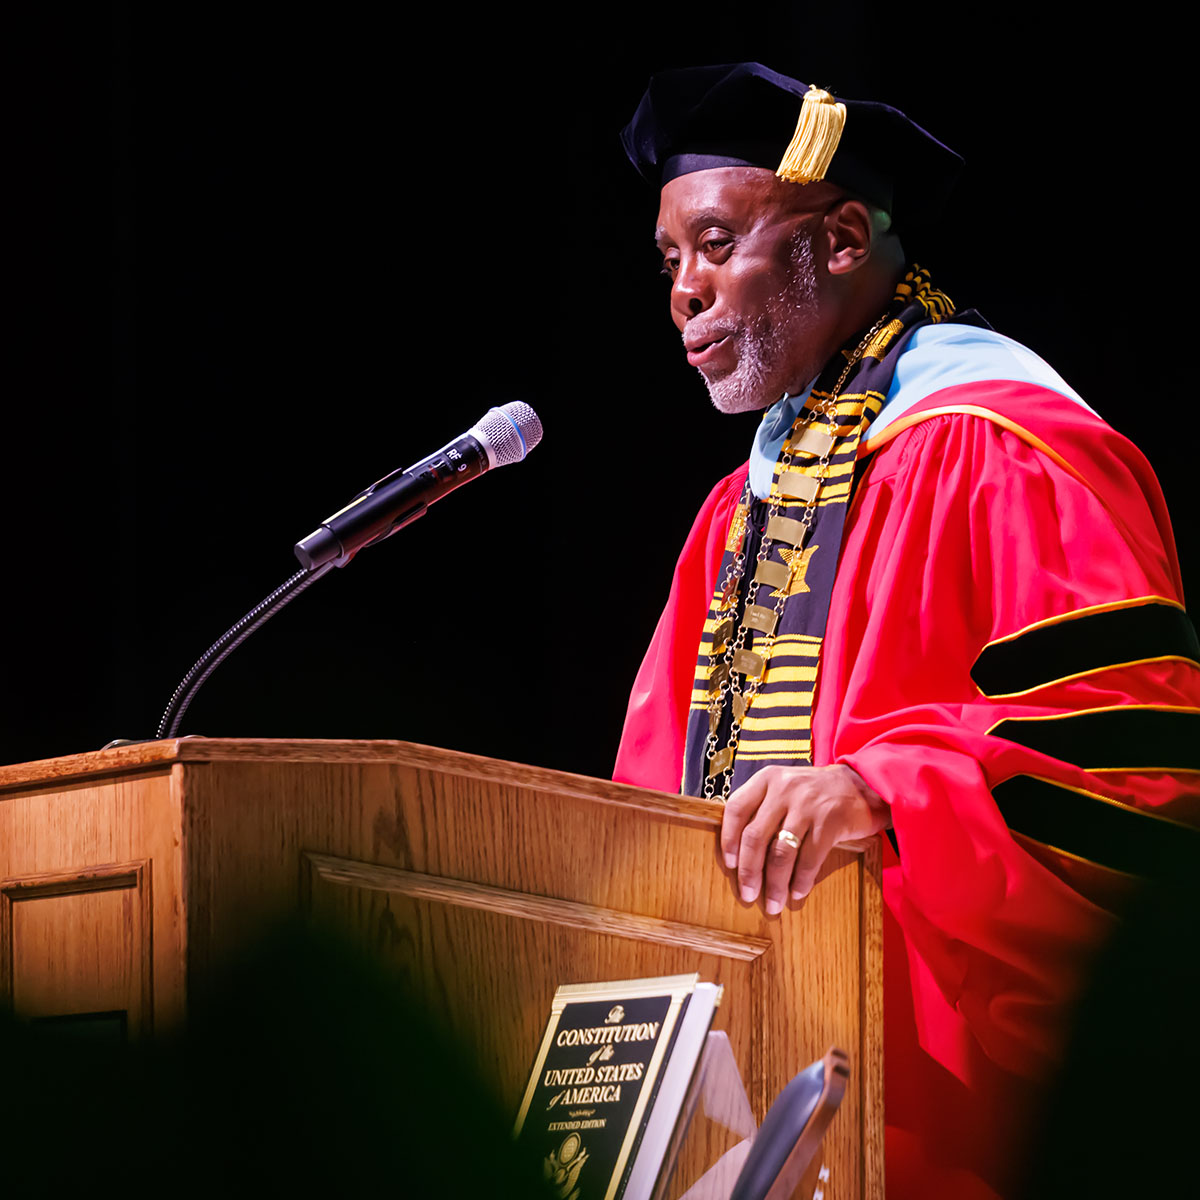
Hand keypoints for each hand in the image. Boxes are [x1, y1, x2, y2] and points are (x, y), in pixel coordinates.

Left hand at [720, 764, 889, 914]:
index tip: (729, 865)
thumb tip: (739, 852)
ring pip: (781, 852)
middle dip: (749, 871)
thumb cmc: (814, 793)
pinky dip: (801, 880)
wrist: (860, 785)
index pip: (736, 809)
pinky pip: (809, 859)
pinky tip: (797, 892)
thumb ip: (762, 808)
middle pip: (755, 836)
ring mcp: (807, 805)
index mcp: (767, 779)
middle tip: (748, 894)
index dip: (728, 839)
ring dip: (775, 884)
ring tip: (773, 903)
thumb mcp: (783, 788)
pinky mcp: (830, 822)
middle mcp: (784, 789)